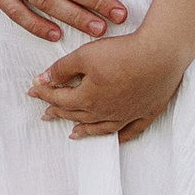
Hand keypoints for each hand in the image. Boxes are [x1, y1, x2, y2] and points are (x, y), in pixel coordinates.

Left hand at [28, 18, 191, 138]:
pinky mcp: (145, 113)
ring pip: (99, 127)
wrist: (160, 55)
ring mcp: (126, 115)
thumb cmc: (122, 54)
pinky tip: (114, 140)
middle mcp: (105, 112)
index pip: (59, 99)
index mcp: (87, 99)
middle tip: (46, 113)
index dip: (43, 93)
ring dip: (84, 130)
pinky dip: (120, 137)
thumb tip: (43, 79)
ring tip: (73, 133)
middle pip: (76, 114)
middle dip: (58, 112)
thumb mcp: (84, 55)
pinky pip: (129, 131)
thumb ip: (62, 69)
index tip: (33, 90)